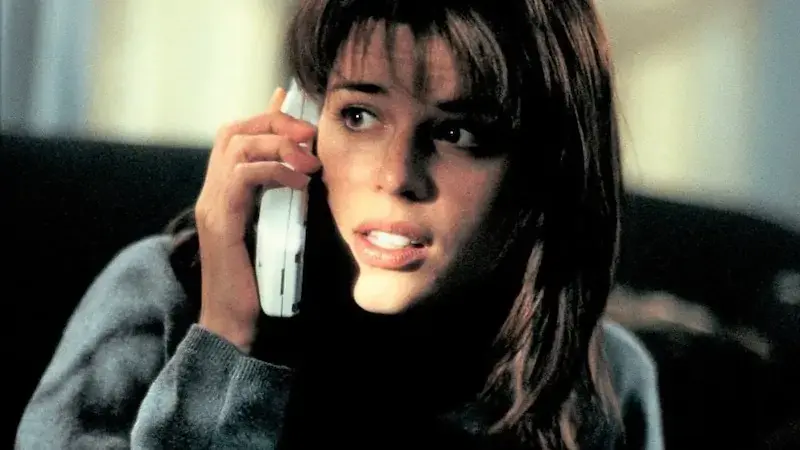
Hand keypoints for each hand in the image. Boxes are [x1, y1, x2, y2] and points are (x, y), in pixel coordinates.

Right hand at [194, 87, 319, 352]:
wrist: (233, 322)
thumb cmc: (258, 280)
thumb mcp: (277, 228)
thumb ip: (284, 199)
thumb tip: (306, 169)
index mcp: (222, 192)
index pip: (235, 135)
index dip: (267, 118)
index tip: (304, 120)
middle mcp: (211, 193)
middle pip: (233, 132)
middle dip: (275, 124)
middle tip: (310, 136)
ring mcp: (211, 206)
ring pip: (236, 148)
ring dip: (278, 146)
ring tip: (309, 162)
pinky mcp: (220, 223)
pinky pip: (241, 179)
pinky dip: (274, 172)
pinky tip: (300, 183)